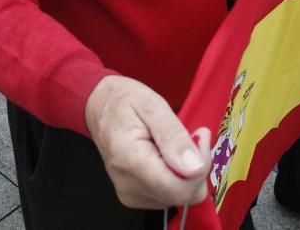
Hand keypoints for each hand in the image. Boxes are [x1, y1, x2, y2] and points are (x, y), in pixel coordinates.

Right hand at [84, 75, 210, 208]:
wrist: (100, 106)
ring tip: (176, 142)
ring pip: (179, 196)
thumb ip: (174, 137)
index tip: (200, 137)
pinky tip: (168, 155)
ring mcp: (130, 193)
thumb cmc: (124, 102)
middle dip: (197, 167)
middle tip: (193, 136)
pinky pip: (169, 195)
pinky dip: (176, 176)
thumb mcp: (153, 105)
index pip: (179, 189)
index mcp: (130, 160)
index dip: (200, 167)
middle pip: (182, 195)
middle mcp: (128, 184)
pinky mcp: (134, 196)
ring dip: (187, 171)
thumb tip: (194, 168)